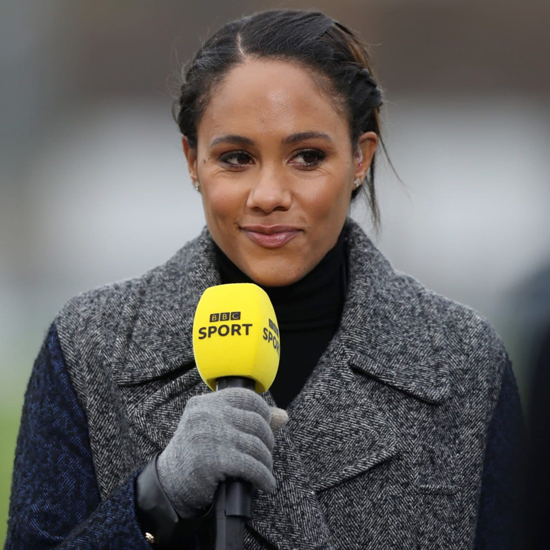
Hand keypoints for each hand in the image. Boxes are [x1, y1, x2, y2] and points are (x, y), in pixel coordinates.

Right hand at [157, 388, 286, 517]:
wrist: (168, 486)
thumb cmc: (195, 455)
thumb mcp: (215, 429)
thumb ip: (247, 419)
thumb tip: (283, 415)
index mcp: (205, 402)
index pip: (246, 397)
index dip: (263, 413)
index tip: (265, 429)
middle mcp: (205, 414)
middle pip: (255, 422)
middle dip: (267, 440)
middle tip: (265, 453)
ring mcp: (208, 436)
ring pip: (256, 445)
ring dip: (266, 461)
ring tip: (266, 470)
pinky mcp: (213, 461)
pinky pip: (251, 466)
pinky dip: (264, 477)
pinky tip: (266, 484)